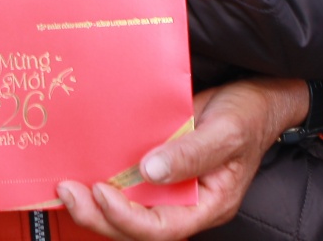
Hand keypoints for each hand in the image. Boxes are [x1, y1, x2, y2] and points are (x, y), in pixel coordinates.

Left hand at [55, 78, 308, 239]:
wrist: (257, 95)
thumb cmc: (249, 114)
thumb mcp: (226, 132)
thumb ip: (191, 154)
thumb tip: (151, 170)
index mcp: (206, 204)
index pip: (161, 227)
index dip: (127, 217)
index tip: (102, 191)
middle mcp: (184, 200)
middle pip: (136, 226)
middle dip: (98, 215)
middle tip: (67, 191)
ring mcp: (169, 184)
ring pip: (127, 208)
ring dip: (94, 202)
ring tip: (65, 185)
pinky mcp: (157, 164)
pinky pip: (127, 181)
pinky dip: (104, 177)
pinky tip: (82, 166)